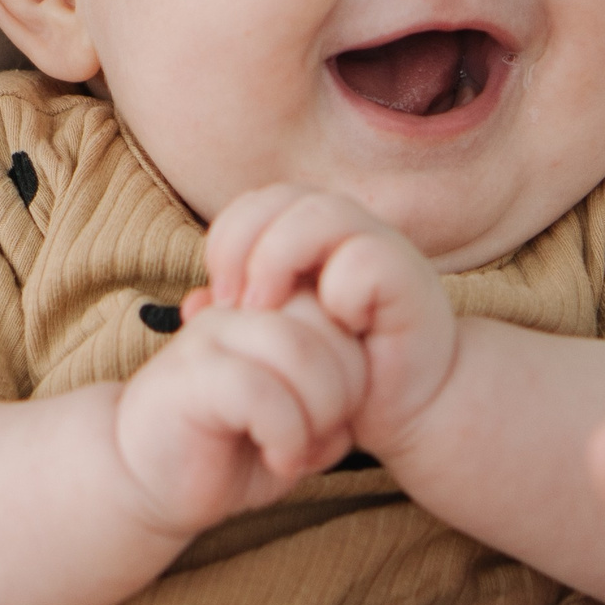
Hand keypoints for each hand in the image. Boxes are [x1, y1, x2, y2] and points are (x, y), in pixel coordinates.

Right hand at [111, 294, 365, 537]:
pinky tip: (279, 459)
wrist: (146, 482)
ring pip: (299, 350)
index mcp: (270, 311)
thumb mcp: (302, 427)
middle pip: (328, 323)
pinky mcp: (190, 377)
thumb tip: (365, 401)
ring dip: (319, 413)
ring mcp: (211, 338)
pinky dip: (287, 434)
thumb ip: (337, 403)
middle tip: (323, 438)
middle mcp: (240, 311)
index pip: (341, 308)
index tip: (335, 420)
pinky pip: (262, 389)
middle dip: (345, 392)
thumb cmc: (229, 452)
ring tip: (300, 449)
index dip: (359, 370)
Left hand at [188, 186, 456, 454]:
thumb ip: (237, 321)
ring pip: (321, 213)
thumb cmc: (341, 371)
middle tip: (235, 303)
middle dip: (242, 245)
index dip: (226, 239)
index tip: (220, 297)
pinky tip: (336, 325)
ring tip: (267, 310)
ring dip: (279, 259)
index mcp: (310, 234)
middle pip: (280, 197)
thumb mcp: (277, 344)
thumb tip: (194, 305)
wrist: (409, 407)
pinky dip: (341, 289)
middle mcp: (347, 229)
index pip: (254, 203)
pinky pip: (365, 259)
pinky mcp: (411, 280)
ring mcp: (382, 248)